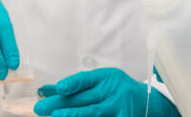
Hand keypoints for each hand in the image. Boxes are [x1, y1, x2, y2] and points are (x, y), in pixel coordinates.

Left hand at [34, 68, 178, 116]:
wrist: (148, 103)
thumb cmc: (118, 91)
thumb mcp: (101, 83)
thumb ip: (77, 86)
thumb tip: (47, 90)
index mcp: (108, 79)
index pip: (87, 80)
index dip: (73, 83)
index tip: (58, 88)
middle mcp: (115, 94)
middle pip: (85, 100)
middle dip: (61, 105)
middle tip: (42, 107)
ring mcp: (121, 110)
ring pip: (94, 114)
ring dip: (74, 116)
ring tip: (56, 116)